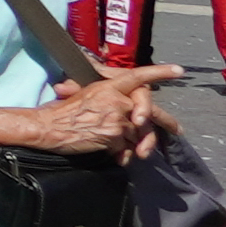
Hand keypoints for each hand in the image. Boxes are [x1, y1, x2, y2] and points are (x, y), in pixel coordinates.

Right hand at [30, 67, 179, 156]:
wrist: (47, 127)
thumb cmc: (60, 112)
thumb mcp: (80, 95)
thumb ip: (103, 98)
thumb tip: (115, 105)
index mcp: (106, 86)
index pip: (137, 76)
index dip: (158, 72)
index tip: (178, 70)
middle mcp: (115, 100)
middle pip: (148, 110)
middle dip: (165, 121)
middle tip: (177, 130)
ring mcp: (116, 118)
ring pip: (138, 132)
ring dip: (137, 143)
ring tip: (132, 150)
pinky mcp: (114, 136)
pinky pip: (129, 147)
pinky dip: (125, 154)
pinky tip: (117, 156)